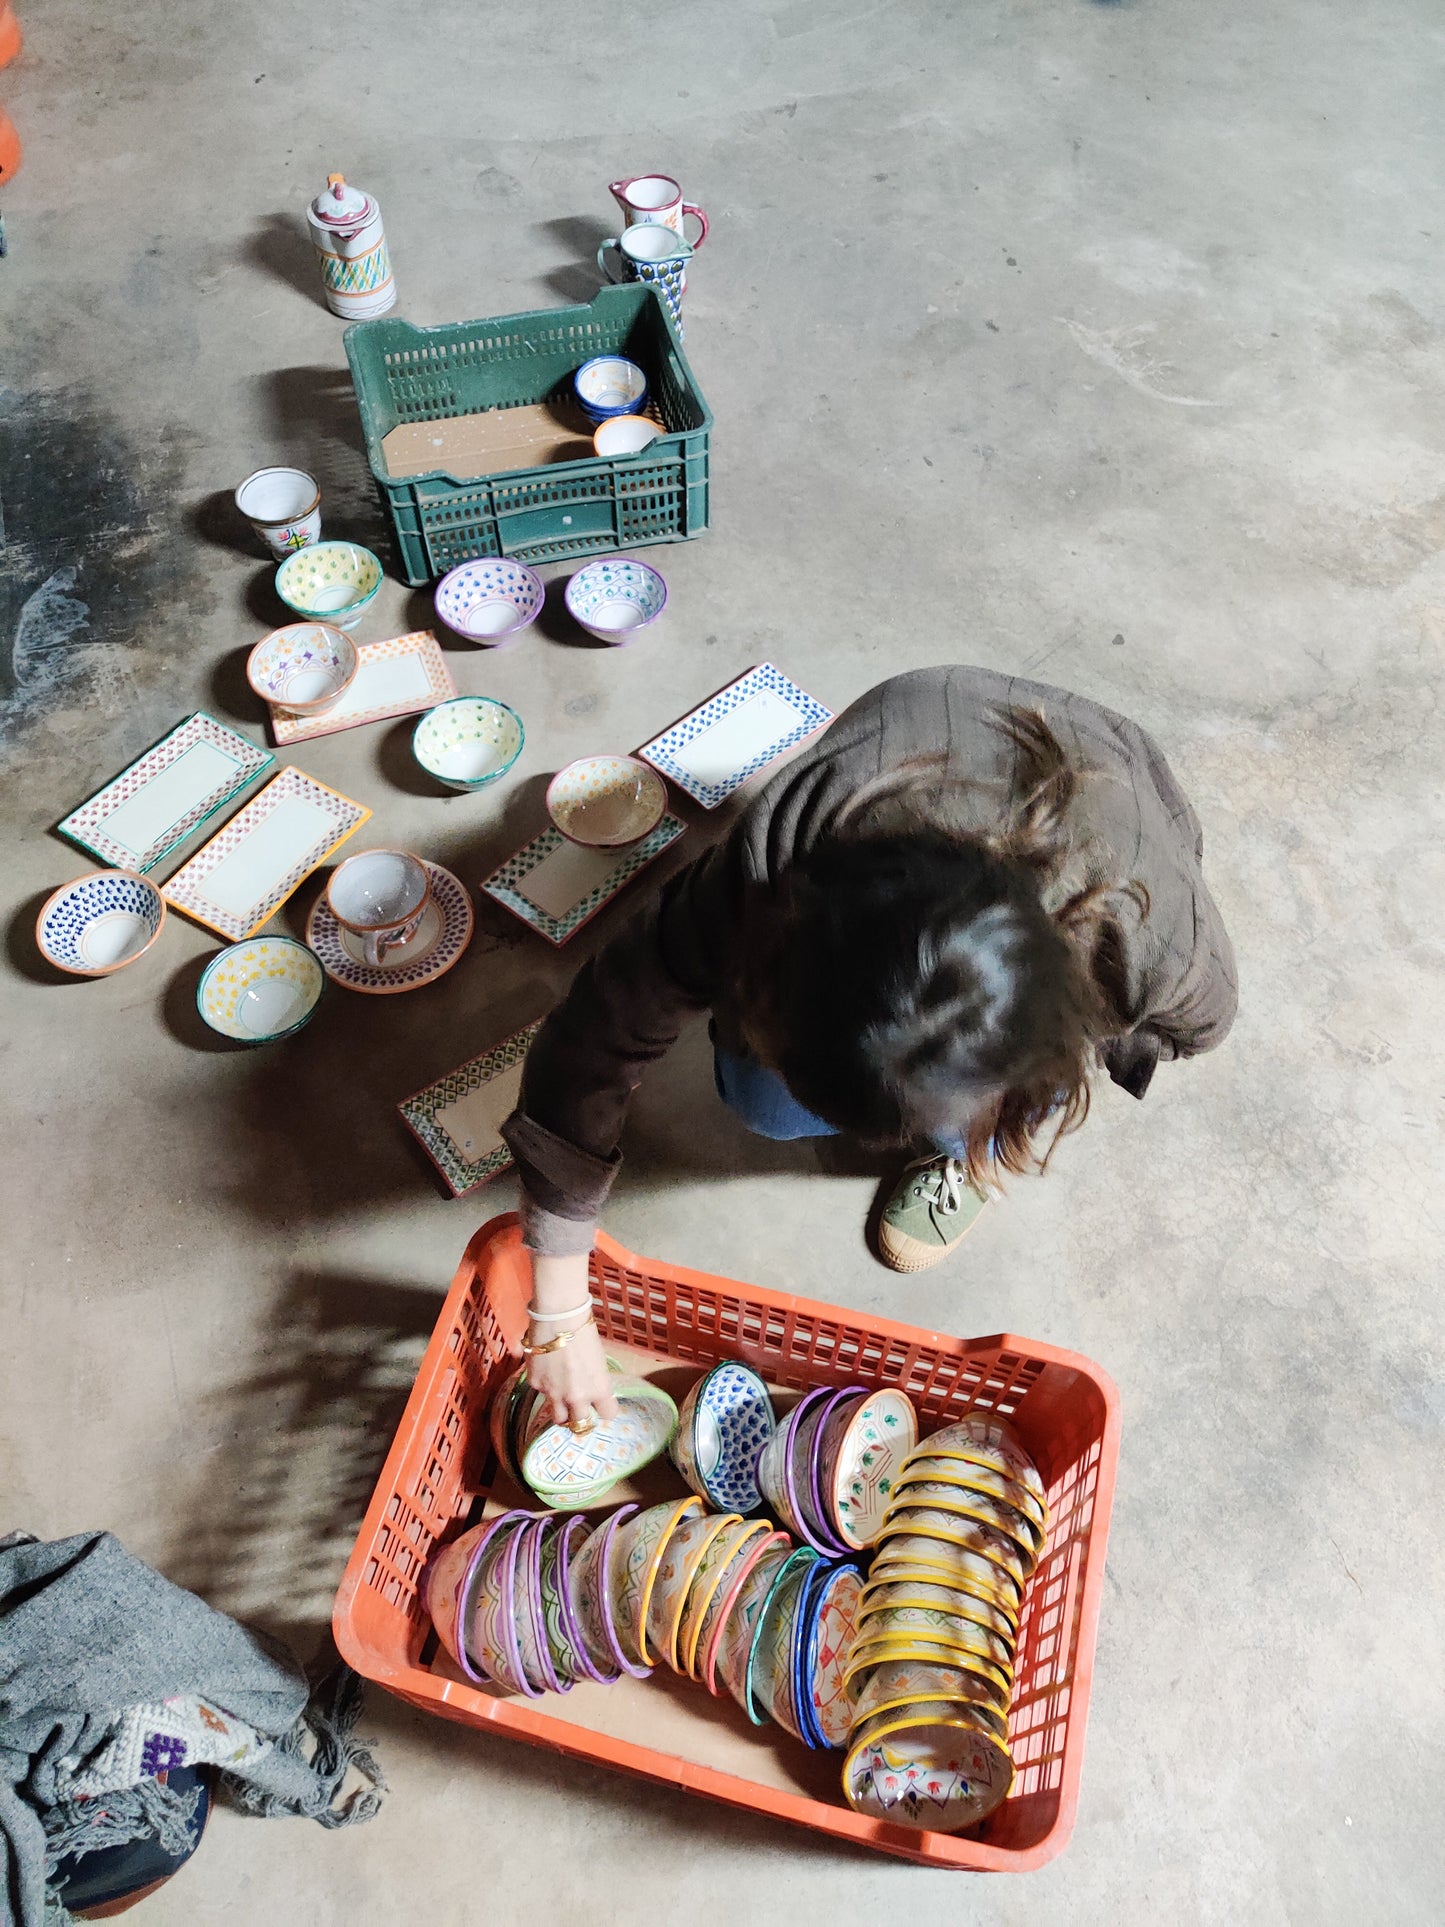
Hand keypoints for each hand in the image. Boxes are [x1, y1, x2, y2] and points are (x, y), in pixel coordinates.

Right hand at [523, 1316, 619, 1430]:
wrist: (558, 1317)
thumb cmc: (584, 1332)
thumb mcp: (598, 1360)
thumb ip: (595, 1381)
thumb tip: (591, 1388)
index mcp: (599, 1389)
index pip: (609, 1415)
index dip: (605, 1409)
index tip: (602, 1404)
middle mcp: (577, 1397)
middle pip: (581, 1424)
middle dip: (581, 1417)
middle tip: (580, 1408)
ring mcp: (554, 1393)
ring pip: (559, 1417)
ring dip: (562, 1410)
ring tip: (562, 1397)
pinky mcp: (536, 1385)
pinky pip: (542, 1394)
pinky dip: (546, 1387)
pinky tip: (547, 1370)